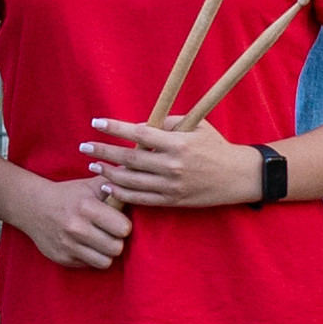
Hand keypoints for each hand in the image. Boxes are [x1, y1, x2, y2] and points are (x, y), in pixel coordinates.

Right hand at [2, 169, 137, 271]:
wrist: (33, 207)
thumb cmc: (69, 195)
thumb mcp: (89, 185)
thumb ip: (115, 180)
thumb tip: (138, 169)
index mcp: (86, 207)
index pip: (123, 228)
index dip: (123, 225)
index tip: (117, 221)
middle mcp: (76, 227)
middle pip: (116, 247)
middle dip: (116, 241)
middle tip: (109, 233)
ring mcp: (68, 245)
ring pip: (105, 262)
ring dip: (105, 253)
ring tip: (100, 242)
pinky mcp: (62, 258)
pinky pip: (89, 266)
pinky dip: (91, 258)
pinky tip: (85, 246)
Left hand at [84, 111, 252, 209]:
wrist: (238, 177)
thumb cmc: (215, 146)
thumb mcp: (196, 126)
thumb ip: (166, 124)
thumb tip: (136, 127)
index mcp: (178, 144)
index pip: (139, 133)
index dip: (115, 128)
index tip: (96, 123)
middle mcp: (172, 166)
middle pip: (129, 158)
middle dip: (103, 151)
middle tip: (84, 146)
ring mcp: (171, 186)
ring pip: (130, 181)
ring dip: (107, 173)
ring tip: (92, 164)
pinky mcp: (171, 201)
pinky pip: (140, 199)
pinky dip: (120, 193)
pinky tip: (107, 185)